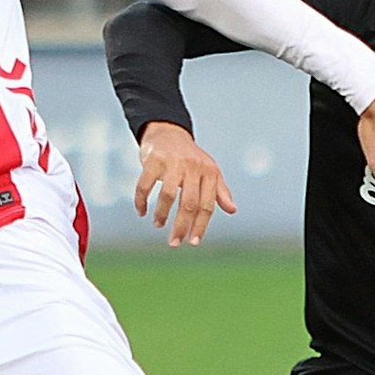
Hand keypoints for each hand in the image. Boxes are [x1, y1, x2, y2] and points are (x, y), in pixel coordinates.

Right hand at [133, 121, 236, 246]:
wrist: (168, 132)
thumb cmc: (191, 157)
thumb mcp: (209, 171)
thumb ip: (220, 191)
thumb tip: (233, 210)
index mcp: (209, 172)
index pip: (207, 205)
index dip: (200, 226)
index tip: (193, 242)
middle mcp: (193, 167)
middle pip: (189, 204)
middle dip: (181, 227)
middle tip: (174, 243)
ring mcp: (172, 162)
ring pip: (168, 196)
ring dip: (162, 215)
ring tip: (158, 225)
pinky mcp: (153, 159)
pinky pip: (145, 185)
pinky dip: (141, 201)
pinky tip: (141, 211)